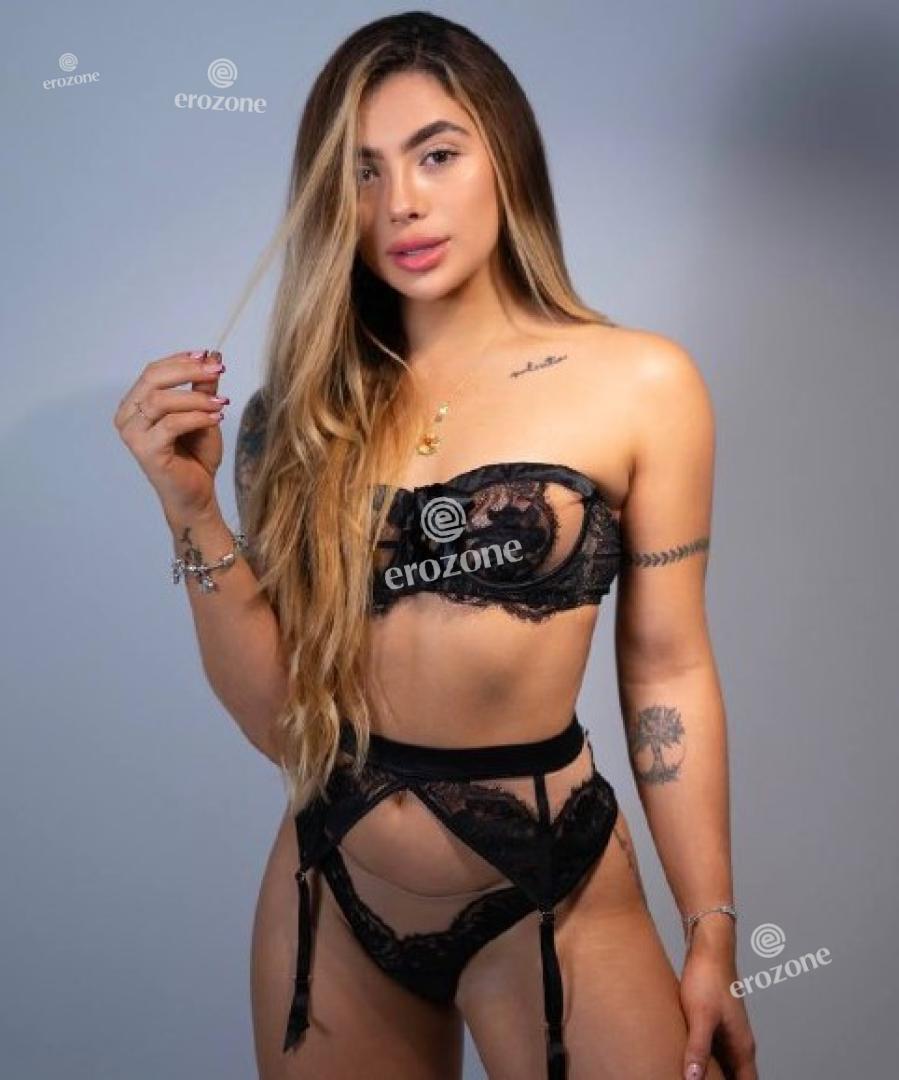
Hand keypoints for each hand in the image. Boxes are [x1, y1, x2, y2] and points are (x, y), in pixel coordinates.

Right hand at [113, 349, 228, 521]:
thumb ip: (203, 387)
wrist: (196, 495)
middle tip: (216, 371)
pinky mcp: (146, 451)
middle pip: (152, 379)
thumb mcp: (203, 413)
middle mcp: (127, 417)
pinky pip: (171, 424)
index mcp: (135, 404)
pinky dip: (196, 417)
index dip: (180, 360)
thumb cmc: (195, 456)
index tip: (208, 357)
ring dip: (195, 398)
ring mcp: (133, 435)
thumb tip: (213, 355)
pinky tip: (216, 419)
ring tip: (222, 403)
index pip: (153, 371)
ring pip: (161, 401)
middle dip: (187, 371)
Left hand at [680, 936, 757, 1079]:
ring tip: (694, 1079)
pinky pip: (714, 1051)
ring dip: (714, 1075)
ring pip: (725, 1065)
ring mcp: (729, 1032)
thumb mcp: (701, 1016)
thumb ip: (699, 1048)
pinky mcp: (716, 1022)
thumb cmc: (708, 979)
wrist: (708, 948)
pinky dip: (706, 1061)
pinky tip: (689, 1061)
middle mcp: (740, 1043)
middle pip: (737, 1077)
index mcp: (743, 1047)